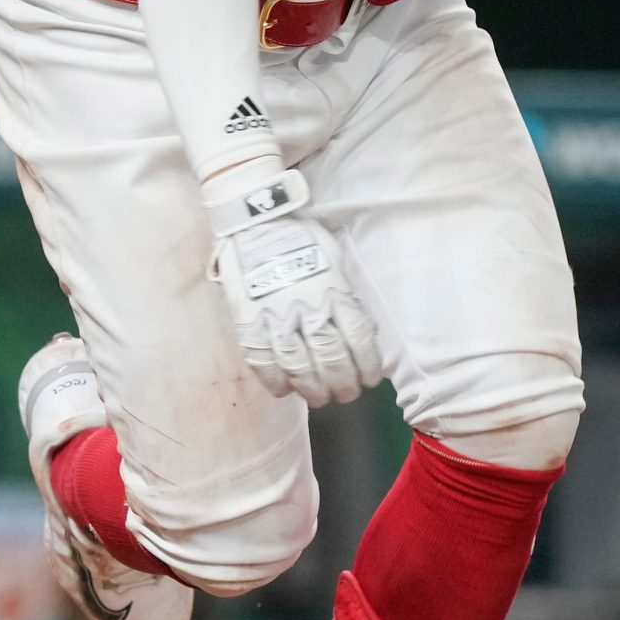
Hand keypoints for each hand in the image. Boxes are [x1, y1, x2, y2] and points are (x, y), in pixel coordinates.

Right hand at [204, 164, 383, 405]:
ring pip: (298, 365)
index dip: (367, 363)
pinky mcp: (249, 321)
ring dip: (312, 389)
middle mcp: (308, 306)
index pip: (358, 336)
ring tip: (320, 398)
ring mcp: (276, 315)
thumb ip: (345, 291)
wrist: (255, 220)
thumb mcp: (334, 256)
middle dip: (343, 383)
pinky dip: (274, 381)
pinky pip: (262, 360)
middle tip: (347, 393)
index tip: (371, 377)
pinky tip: (285, 390)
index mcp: (334, 288)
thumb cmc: (301, 237)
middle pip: (331, 357)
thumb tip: (361, 326)